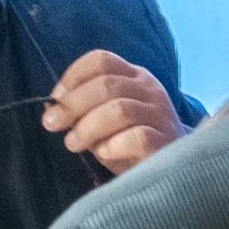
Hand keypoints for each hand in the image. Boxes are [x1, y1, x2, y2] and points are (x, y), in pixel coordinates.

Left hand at [42, 50, 182, 173]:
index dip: (73, 76)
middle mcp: (150, 89)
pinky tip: (103, 154)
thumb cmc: (131, 143)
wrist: (177, 167)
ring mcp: (161, 115)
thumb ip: (83, 111)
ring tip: (73, 143)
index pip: (101, 61)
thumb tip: (51, 109)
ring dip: (88, 127)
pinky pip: (138, 137)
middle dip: (73, 104)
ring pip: (119, 110)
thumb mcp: (105, 120)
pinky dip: (114, 145)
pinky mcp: (167, 142)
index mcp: (134, 77)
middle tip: (52, 124)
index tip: (55, 99)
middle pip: (106, 84)